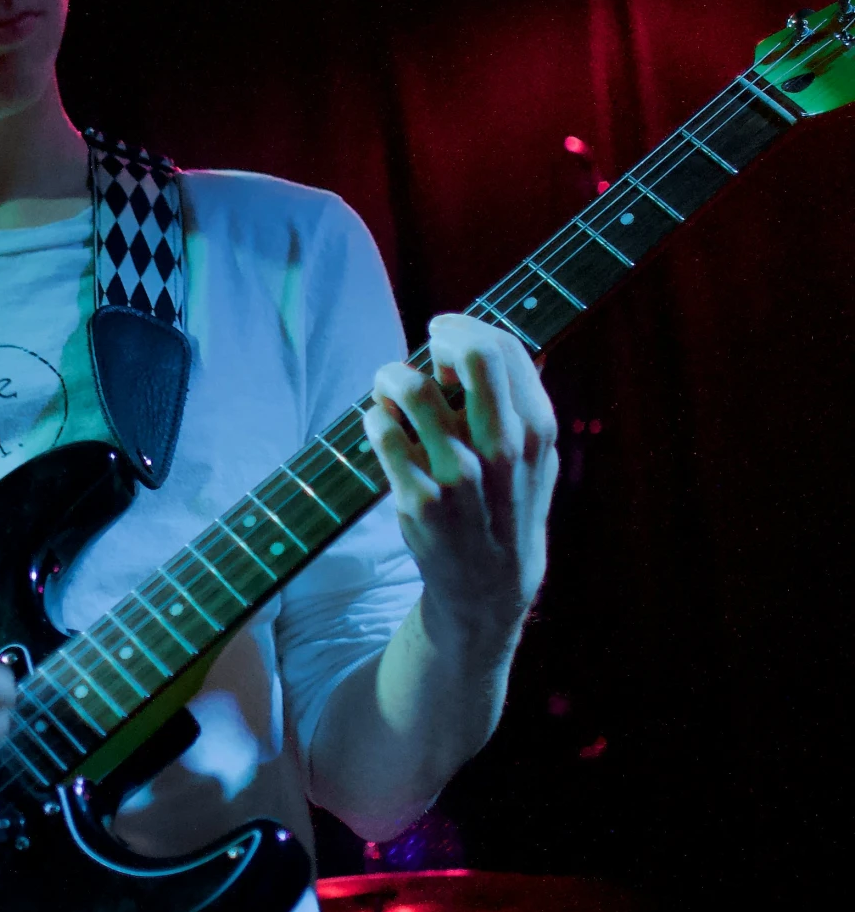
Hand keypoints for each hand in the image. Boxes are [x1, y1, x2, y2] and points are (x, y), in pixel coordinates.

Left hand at [362, 314, 558, 643]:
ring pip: (413, 388)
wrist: (490, 585)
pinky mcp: (419, 501)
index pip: (504, 347)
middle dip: (439, 337)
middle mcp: (503, 449)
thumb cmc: (509, 505)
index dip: (466, 326)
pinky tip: (380, 424)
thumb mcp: (539, 458)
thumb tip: (516, 344)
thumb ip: (526, 402)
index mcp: (537, 430)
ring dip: (392, 374)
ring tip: (389, 385)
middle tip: (424, 348)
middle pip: (473, 354)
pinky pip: (382, 433)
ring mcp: (459, 476)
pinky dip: (374, 418)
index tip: (445, 332)